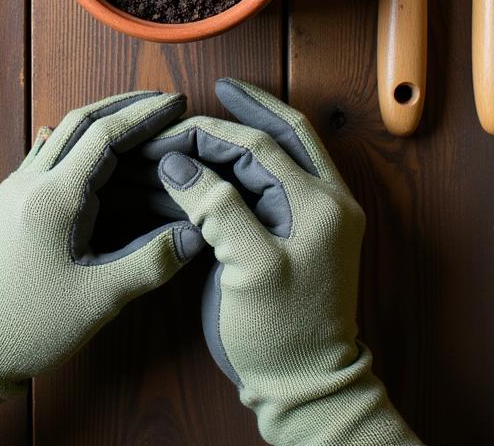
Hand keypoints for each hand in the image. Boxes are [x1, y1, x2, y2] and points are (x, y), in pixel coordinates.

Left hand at [0, 91, 202, 445]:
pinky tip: (95, 148)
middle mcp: (30, 181)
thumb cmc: (31, 326)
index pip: (104, 135)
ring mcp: (16, 187)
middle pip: (81, 121)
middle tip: (165, 102)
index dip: (144, 115)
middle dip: (126, 106)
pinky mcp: (11, 201)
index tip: (176, 103)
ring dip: (103, 120)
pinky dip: (81, 142)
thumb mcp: (99, 299)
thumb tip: (197, 234)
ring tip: (141, 120)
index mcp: (53, 197)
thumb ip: (151, 262)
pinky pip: (50, 154)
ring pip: (64, 134)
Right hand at [153, 79, 420, 445]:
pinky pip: (272, 177)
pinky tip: (214, 155)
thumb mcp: (250, 270)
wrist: (303, 386)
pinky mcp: (300, 229)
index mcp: (320, 205)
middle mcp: (326, 199)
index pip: (258, 147)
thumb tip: (177, 163)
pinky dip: (241, 160)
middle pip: (279, 135)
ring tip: (203, 116)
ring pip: (279, 151)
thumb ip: (217, 208)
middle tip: (190, 107)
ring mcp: (317, 213)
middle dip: (235, 114)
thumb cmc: (280, 335)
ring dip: (240, 131)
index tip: (167, 134)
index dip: (209, 134)